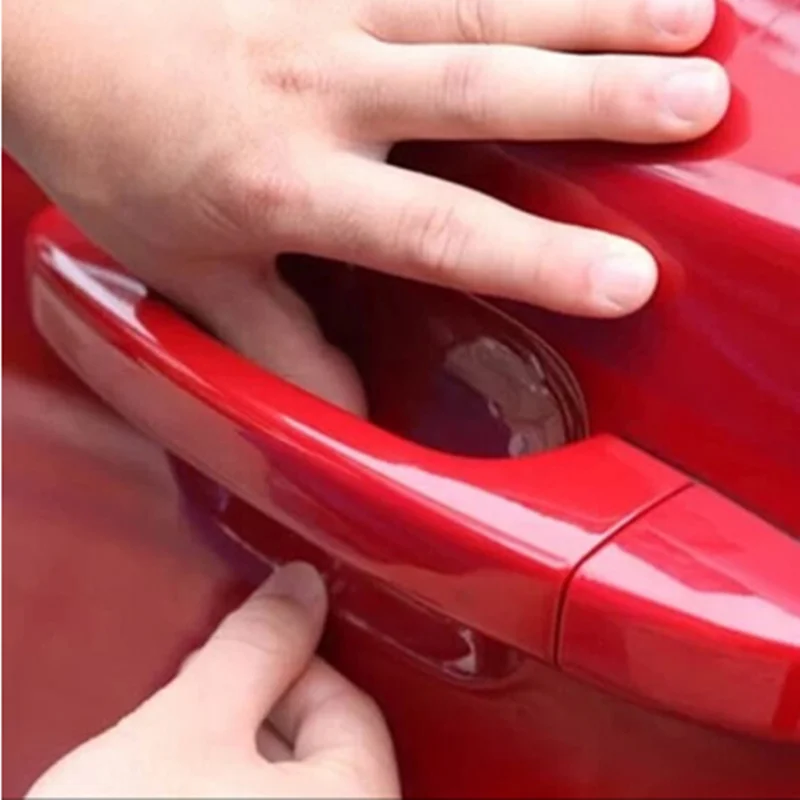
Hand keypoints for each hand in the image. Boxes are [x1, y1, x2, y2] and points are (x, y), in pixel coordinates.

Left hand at [4, 0, 728, 412]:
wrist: (39, 29)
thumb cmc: (117, 151)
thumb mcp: (191, 270)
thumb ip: (280, 344)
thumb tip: (351, 414)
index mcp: (285, 181)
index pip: (435, 230)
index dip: (537, 258)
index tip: (627, 280)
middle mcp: (319, 86)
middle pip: (480, 91)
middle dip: (598, 99)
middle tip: (700, 106)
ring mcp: (324, 6)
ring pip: (477, 1)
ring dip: (587, 7)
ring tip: (685, 17)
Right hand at [27, 563, 398, 798]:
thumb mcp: (185, 729)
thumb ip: (254, 646)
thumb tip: (302, 584)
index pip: (346, 705)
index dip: (280, 665)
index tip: (224, 660)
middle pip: (314, 757)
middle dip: (246, 720)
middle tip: (183, 712)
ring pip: (275, 799)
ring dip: (224, 771)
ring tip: (164, 768)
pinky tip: (163, 799)